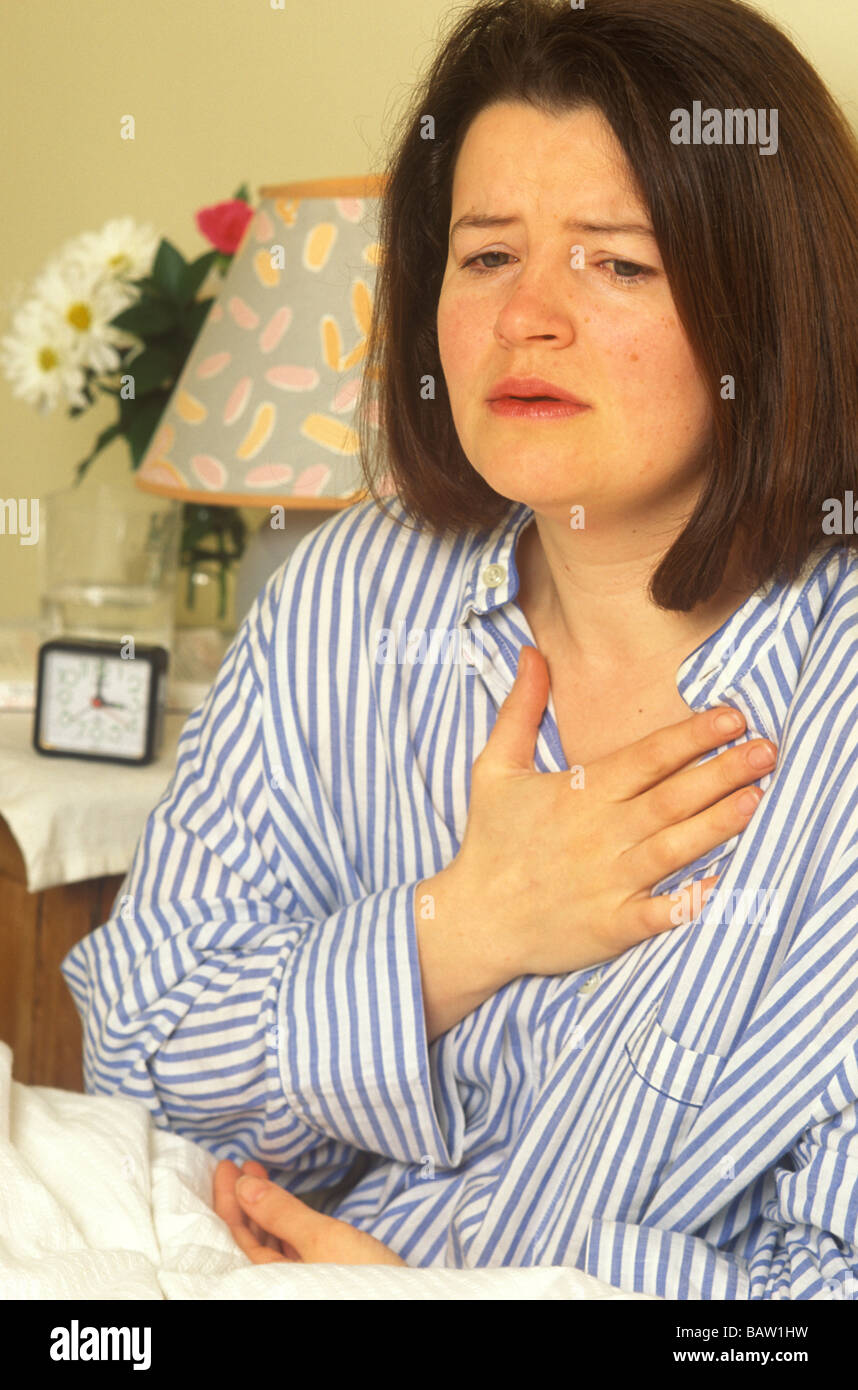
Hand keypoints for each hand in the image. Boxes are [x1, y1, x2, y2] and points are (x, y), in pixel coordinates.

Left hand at [212, 1159, 406, 1265]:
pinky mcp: (317, 1278)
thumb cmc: (360, 1278)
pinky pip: (287, 1246)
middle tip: (239, 1165)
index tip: (227, 1164)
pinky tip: (283, 1206)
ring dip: (263, 1206)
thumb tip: (243, 1185)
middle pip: (248, 1237)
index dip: (228, 1197)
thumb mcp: (320, 1238)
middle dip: (244, 1198)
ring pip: (268, 1240)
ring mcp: (296, 1280)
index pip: (234, 1234)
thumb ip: (281, 1212)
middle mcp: (274, 1282)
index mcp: (265, 1279)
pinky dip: (282, 1221)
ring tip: (258, 1175)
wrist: (404, 1305)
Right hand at [440, 644, 776, 980]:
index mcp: (578, 793)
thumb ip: (520, 710)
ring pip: (672, 848)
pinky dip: (690, 900)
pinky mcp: (612, 926)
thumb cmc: (490, 842)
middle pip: (670, 797)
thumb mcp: (494, 768)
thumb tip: (533, 652)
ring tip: (756, 799)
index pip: (645, 757)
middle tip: (767, 750)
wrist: (474, 921)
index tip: (732, 717)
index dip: (691, 736)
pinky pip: (660, 913)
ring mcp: (608, 882)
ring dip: (716, 824)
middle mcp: (599, 834)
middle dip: (721, 772)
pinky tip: (725, 882)